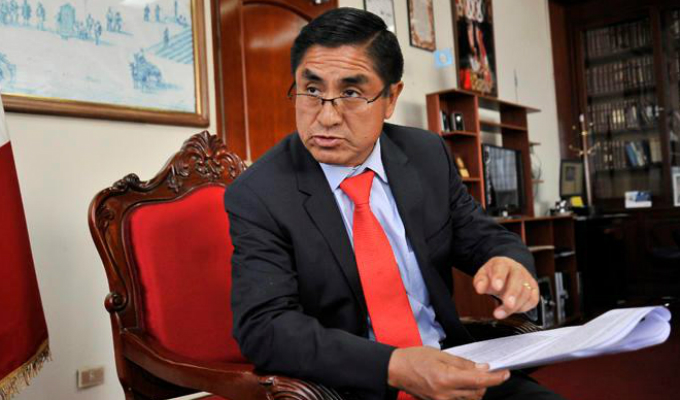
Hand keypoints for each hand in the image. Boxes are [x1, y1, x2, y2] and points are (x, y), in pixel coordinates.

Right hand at [387, 347, 509, 399]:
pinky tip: (461, 385)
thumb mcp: (440, 355)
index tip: (505, 374)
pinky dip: (465, 394)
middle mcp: (445, 394)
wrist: (397, 370)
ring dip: (476, 389)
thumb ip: (463, 363)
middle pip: (477, 392)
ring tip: (469, 377)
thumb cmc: (415, 359)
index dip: (495, 378)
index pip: (479, 380)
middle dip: (485, 382)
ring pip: (470, 399)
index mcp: (446, 378)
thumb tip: (482, 368)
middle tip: (483, 370)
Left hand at [472, 257, 538, 319]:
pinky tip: (514, 310)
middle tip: (508, 304)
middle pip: (517, 280)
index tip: (496, 287)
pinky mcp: (533, 289)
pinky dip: (524, 307)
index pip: (501, 268)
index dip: (499, 277)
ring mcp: (527, 279)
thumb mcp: (483, 276)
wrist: (507, 272)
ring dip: (515, 305)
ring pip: (526, 292)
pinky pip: (533, 299)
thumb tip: (480, 288)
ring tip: (500, 313)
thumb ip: (480, 282)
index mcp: (502, 264)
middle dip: (513, 293)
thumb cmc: (494, 275)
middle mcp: (517, 270)